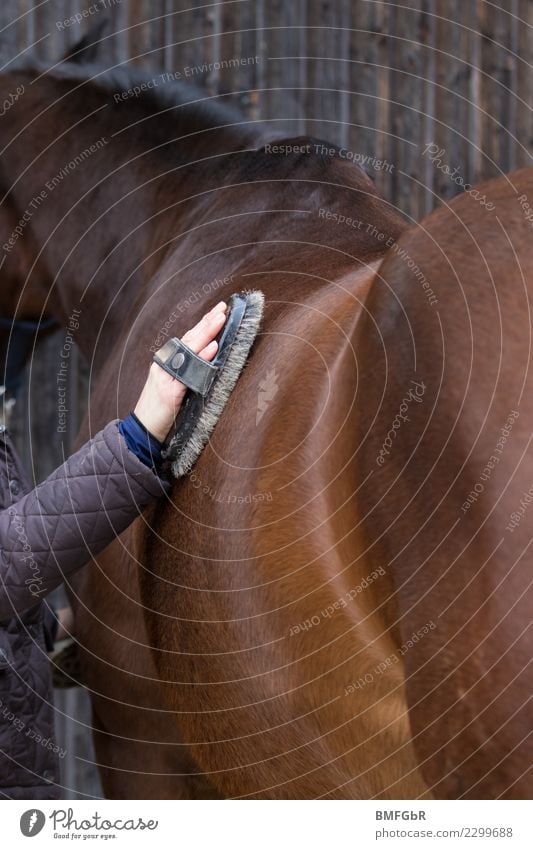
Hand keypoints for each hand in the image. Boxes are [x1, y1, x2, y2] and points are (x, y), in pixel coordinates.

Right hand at [134, 301, 227, 442]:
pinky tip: (211, 347)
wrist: (143, 431)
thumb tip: (212, 352)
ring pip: (189, 350)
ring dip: (206, 333)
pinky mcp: (170, 391)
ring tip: (220, 319)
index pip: (189, 339)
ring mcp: (166, 376)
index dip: (204, 324)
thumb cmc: (163, 411)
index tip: (219, 311)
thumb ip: (191, 369)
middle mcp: (166, 364)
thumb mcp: (178, 386)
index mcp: (169, 361)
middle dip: (207, 322)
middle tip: (223, 308)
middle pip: (189, 339)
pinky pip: (188, 372)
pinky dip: (200, 359)